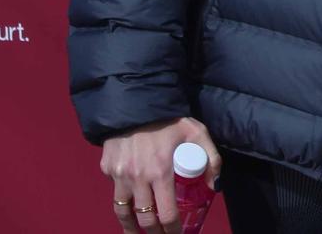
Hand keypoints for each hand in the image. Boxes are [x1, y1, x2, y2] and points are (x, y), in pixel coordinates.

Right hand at [101, 117, 219, 233]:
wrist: (135, 100)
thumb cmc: (168, 118)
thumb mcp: (197, 133)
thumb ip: (211, 158)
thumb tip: (214, 185)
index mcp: (160, 171)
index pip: (166, 213)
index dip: (173, 229)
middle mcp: (137, 178)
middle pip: (144, 219)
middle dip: (154, 233)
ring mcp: (118, 175)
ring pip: (122, 212)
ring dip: (131, 228)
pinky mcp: (107, 168)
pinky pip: (114, 190)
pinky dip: (121, 199)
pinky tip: (129, 202)